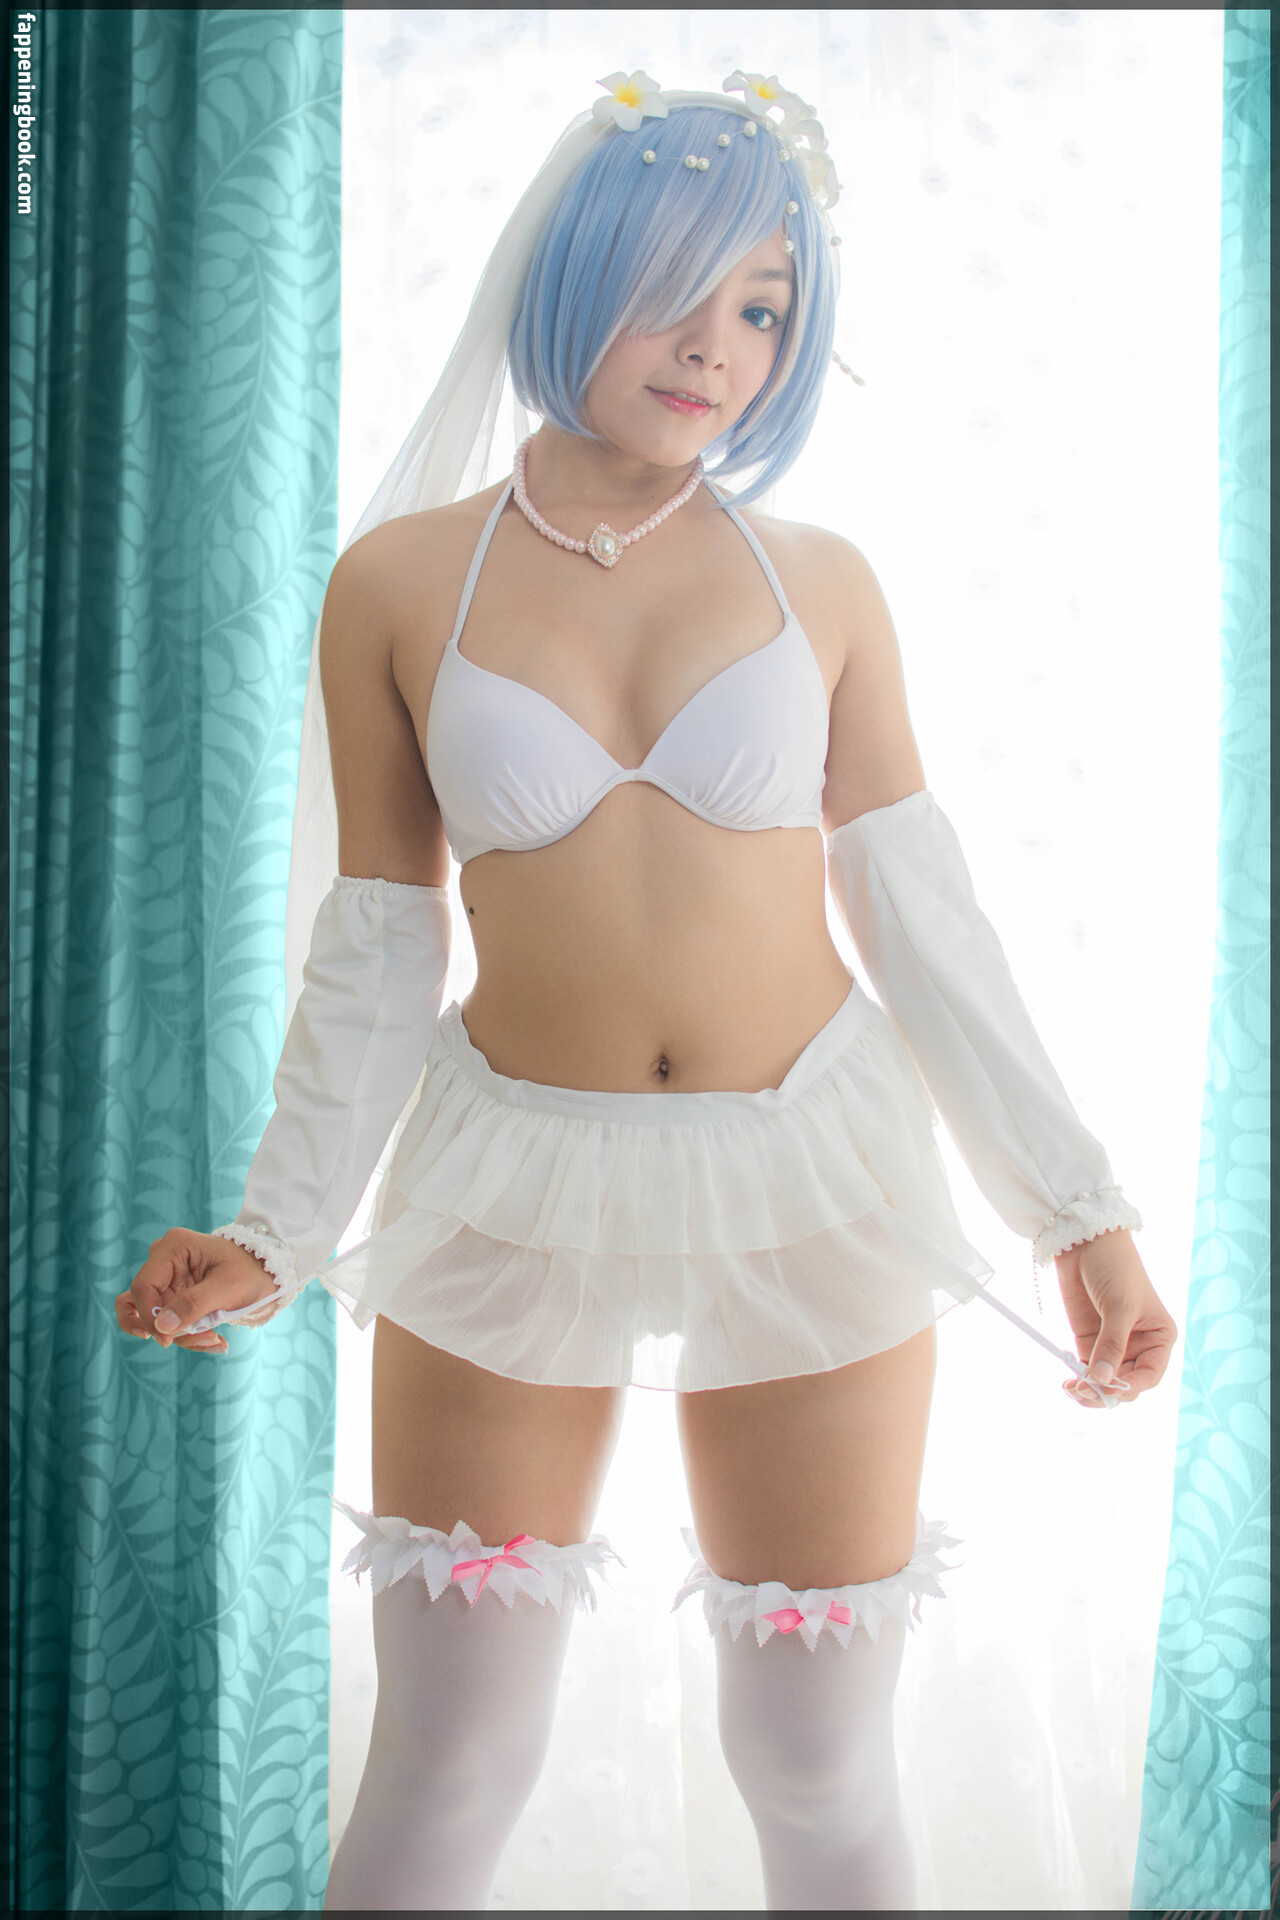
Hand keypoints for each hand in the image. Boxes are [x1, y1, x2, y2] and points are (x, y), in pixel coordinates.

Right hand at [116, 1228, 279, 1355]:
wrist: (267, 1272)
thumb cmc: (251, 1271)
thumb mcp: (228, 1287)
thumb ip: (194, 1304)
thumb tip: (161, 1326)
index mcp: (174, 1246)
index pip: (144, 1286)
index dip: (150, 1316)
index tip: (168, 1340)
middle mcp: (164, 1259)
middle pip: (147, 1304)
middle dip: (171, 1329)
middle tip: (206, 1339)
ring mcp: (167, 1278)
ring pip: (154, 1317)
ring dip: (181, 1335)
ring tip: (214, 1340)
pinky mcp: (173, 1294)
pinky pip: (167, 1321)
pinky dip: (185, 1334)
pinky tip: (212, 1339)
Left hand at [1054, 1229, 1176, 1408]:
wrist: (1085, 1242)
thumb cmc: (1115, 1268)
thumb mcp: (1119, 1306)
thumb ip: (1112, 1344)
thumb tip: (1103, 1380)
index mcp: (1159, 1337)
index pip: (1150, 1374)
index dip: (1132, 1387)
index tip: (1110, 1390)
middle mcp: (1139, 1346)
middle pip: (1126, 1383)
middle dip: (1106, 1391)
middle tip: (1084, 1391)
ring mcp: (1113, 1346)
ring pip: (1105, 1382)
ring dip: (1090, 1391)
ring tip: (1073, 1390)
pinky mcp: (1089, 1342)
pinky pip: (1087, 1370)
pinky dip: (1079, 1379)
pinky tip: (1068, 1382)